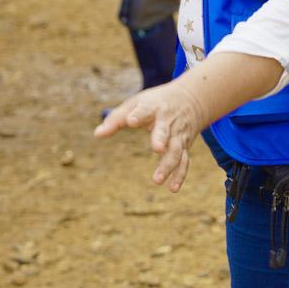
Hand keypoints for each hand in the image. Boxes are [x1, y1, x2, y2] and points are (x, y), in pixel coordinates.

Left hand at [94, 75, 209, 191]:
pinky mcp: (185, 146)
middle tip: (157, 148)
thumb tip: (97, 134)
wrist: (191, 98)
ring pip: (176, 150)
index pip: (145, 110)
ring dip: (168, 165)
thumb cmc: (156, 102)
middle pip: (165, 131)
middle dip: (161, 139)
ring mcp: (178, 134)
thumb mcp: (136, 103)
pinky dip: (180, 174)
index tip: (130, 121)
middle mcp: (168, 121)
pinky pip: (184, 161)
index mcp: (154, 108)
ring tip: (156, 180)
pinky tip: (172, 188)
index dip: (138, 116)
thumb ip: (116, 119)